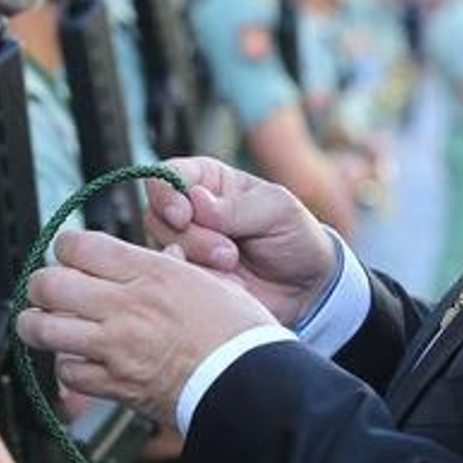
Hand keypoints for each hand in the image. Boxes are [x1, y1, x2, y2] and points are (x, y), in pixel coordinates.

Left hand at [18, 229, 275, 426]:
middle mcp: (126, 306)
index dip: (66, 249)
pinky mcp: (116, 385)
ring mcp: (116, 348)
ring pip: (43, 328)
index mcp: (151, 272)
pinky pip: (67, 372)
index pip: (77, 246)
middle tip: (50, 291)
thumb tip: (163, 251)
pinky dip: (67, 367)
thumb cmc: (241, 333)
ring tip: (47, 325)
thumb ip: (175, 265)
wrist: (253, 386)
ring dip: (39, 325)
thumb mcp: (212, 280)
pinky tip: (80, 361)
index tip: (72, 257)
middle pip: (48, 284)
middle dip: (41, 286)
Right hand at [145, 157, 337, 325]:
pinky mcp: (189, 279)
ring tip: (233, 265)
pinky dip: (201, 283)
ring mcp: (185, 247)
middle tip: (229, 253)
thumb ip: (236, 206)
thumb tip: (195, 201)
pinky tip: (230, 284)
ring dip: (197, 261)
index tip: (184, 215)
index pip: (165, 176)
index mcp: (208, 181)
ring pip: (163, 250)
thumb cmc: (295, 236)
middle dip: (191, 237)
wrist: (306, 287)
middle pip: (156, 217)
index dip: (166, 194)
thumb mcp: (277, 209)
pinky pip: (176, 281)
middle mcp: (189, 212)